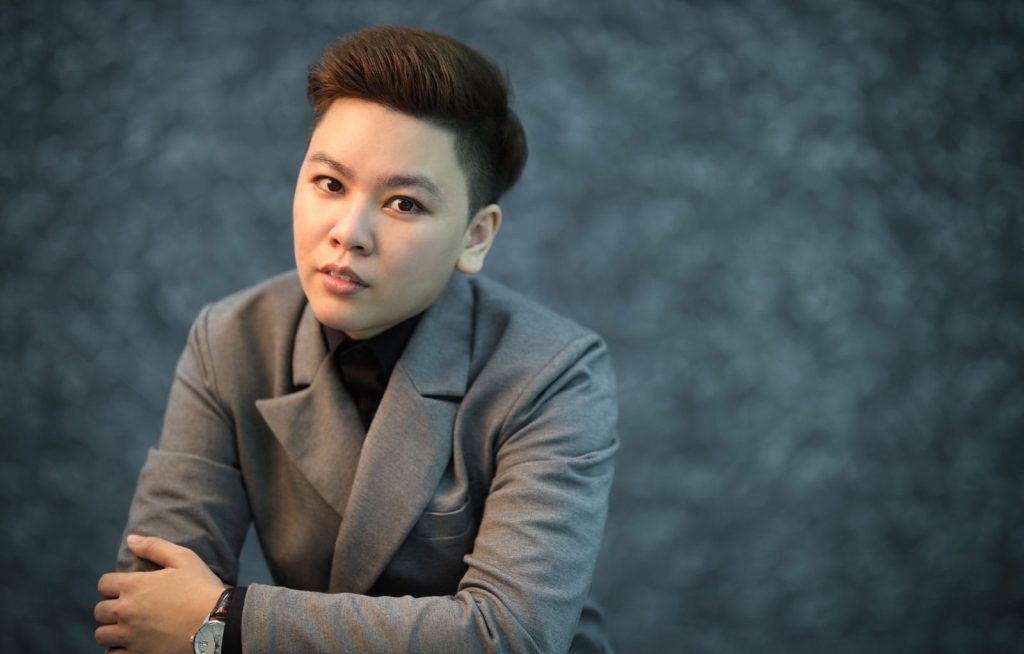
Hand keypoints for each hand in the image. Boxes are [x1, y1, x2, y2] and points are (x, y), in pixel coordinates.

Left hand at [95, 535, 225, 652]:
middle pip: (99, 610)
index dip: (112, 584)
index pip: (104, 584)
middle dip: (110, 607)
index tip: (125, 587)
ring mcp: (131, 635)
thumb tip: (130, 540)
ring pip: (101, 635)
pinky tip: (130, 644)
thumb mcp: (184, 558)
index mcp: (135, 586)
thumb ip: (154, 546)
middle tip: (127, 607)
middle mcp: (127, 611)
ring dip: (110, 629)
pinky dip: (117, 650)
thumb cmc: (202, 588)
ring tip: (125, 627)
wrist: (217, 622)